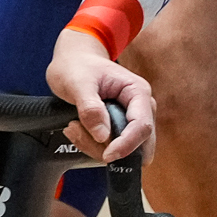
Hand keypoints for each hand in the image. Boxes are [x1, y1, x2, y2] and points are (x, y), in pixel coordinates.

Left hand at [46, 29, 155, 164]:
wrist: (74, 61)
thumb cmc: (78, 66)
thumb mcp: (78, 82)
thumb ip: (90, 107)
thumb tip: (103, 135)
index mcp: (137, 91)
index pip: (142, 126)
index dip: (127, 145)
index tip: (107, 155)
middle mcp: (140, 108)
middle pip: (140, 146)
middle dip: (111, 149)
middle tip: (80, 134)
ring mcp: (130, 120)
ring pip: (126, 152)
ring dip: (96, 147)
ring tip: (73, 127)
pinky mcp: (119, 129)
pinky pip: (112, 149)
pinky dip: (93, 146)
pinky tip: (77, 130)